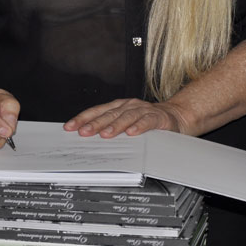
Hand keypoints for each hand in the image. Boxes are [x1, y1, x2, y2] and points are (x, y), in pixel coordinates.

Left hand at [64, 98, 187, 137]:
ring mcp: (143, 110)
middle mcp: (129, 106)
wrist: (175, 116)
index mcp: (119, 107)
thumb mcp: (126, 123)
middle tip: (84, 133)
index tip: (70, 127)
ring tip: (105, 135)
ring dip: (115, 126)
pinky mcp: (158, 117)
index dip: (83, 119)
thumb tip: (89, 139)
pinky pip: (147, 121)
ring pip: (127, 117)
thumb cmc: (147, 121)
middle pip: (109, 114)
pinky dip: (139, 127)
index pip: (97, 111)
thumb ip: (111, 129)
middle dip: (95, 124)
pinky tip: (132, 133)